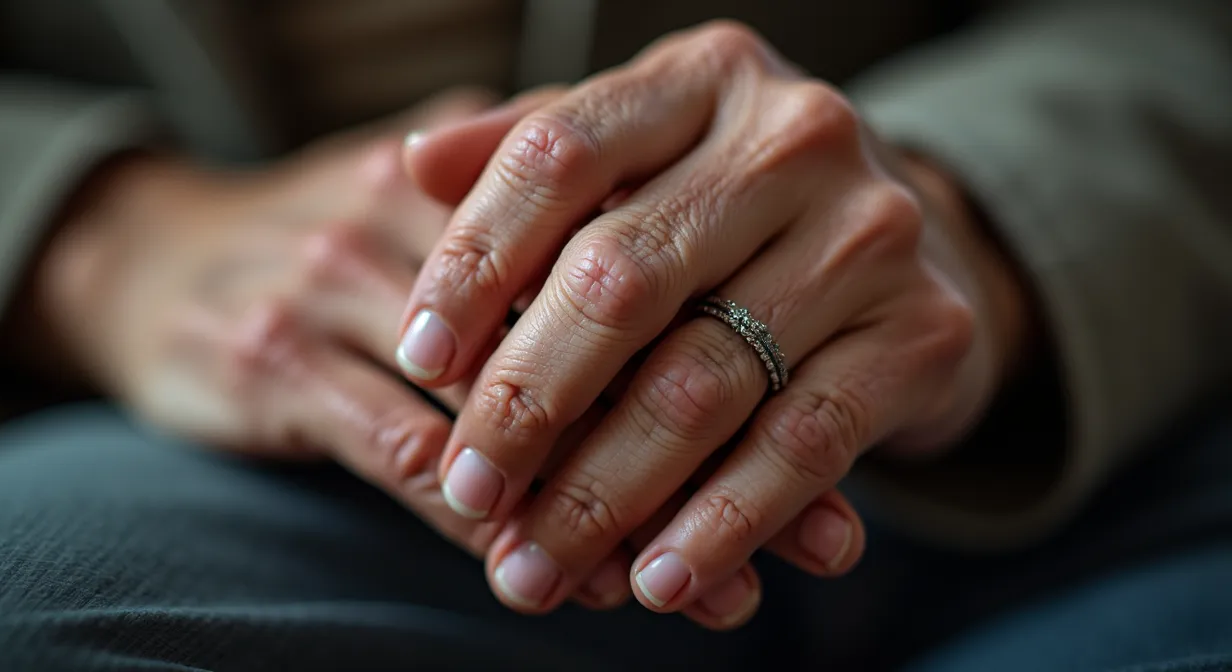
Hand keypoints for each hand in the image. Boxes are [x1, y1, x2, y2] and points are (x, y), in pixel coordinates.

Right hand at [15, 89, 812, 626]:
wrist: (160, 258)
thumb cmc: (348, 255)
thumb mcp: (466, 234)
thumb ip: (576, 265)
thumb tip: (736, 334)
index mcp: (492, 167)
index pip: (642, 265)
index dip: (747, 356)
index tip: (835, 446)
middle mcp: (426, 207)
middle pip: (604, 338)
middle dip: (717, 446)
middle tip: (819, 536)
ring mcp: (346, 281)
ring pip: (520, 411)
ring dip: (626, 505)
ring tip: (722, 585)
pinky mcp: (280, 360)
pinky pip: (414, 457)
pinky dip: (507, 525)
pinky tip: (586, 579)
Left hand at [399, 22, 1030, 616]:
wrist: (918, 240)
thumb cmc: (738, 204)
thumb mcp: (645, 157)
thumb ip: (534, 157)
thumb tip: (415, 163)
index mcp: (703, 78)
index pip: (560, 156)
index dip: (474, 262)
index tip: (418, 359)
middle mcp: (795, 137)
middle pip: (623, 277)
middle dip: (527, 402)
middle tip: (470, 491)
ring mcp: (871, 233)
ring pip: (705, 380)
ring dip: (606, 493)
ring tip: (537, 565)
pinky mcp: (925, 332)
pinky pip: (804, 444)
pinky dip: (725, 524)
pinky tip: (662, 580)